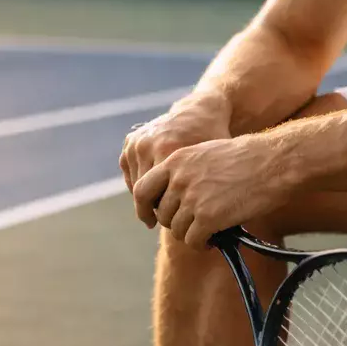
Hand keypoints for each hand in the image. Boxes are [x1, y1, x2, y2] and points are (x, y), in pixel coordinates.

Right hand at [120, 96, 231, 222]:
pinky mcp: (131, 141)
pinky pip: (130, 173)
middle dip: (157, 213)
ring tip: (163, 211)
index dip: (171, 220)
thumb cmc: (216, 142)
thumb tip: (213, 236)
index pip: (160, 200)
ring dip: (148, 201)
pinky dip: (141, 185)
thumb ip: (210, 195)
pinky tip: (156, 193)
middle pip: (145, 195)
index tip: (181, 231)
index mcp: (170, 151)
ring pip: (136, 186)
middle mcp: (149, 145)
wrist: (202, 110)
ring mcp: (138, 142)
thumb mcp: (215, 165)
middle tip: (170, 224)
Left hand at [131, 135, 293, 248]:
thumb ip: (185, 173)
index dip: (144, 208)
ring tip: (208, 232)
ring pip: (177, 230)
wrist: (273, 162)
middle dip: (176, 224)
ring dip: (191, 235)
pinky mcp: (208, 217)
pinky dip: (202, 244)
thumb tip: (174, 199)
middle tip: (194, 226)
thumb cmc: (247, 158)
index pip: (142, 189)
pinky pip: (193, 241)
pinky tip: (214, 239)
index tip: (150, 219)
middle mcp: (179, 179)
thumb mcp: (206, 154)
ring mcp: (192, 198)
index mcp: (176, 161)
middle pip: (162, 214)